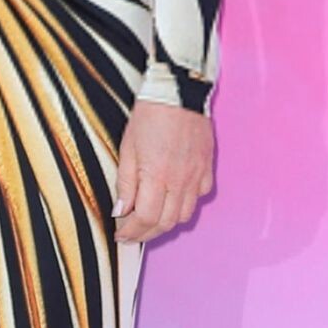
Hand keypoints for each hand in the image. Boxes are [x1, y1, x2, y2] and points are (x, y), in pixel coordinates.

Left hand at [113, 101, 213, 243]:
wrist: (178, 93)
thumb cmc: (149, 115)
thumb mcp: (128, 147)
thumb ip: (126, 182)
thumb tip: (121, 211)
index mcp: (157, 176)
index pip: (145, 218)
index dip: (132, 232)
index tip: (121, 234)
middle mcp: (180, 181)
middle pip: (166, 223)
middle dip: (146, 233)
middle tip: (131, 233)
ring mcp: (197, 176)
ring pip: (184, 215)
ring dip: (166, 222)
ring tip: (150, 219)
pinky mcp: (207, 169)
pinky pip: (199, 198)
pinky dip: (185, 205)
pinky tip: (172, 198)